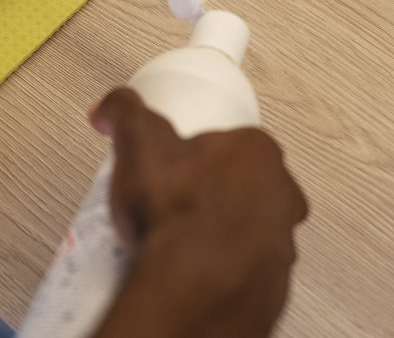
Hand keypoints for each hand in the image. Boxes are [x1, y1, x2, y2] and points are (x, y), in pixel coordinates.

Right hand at [91, 88, 307, 337]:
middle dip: (216, 195)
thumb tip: (110, 107)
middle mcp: (283, 196)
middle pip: (247, 186)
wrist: (192, 285)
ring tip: (178, 242)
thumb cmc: (178, 212)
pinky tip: (194, 273)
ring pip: (251, 231)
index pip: (232, 146)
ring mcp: (283, 243)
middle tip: (177, 206)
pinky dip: (224, 271)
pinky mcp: (276, 287)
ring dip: (223, 235)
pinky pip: (248, 272)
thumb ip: (124, 112)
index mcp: (258, 153)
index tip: (178, 169)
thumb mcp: (138, 141)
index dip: (201, 157)